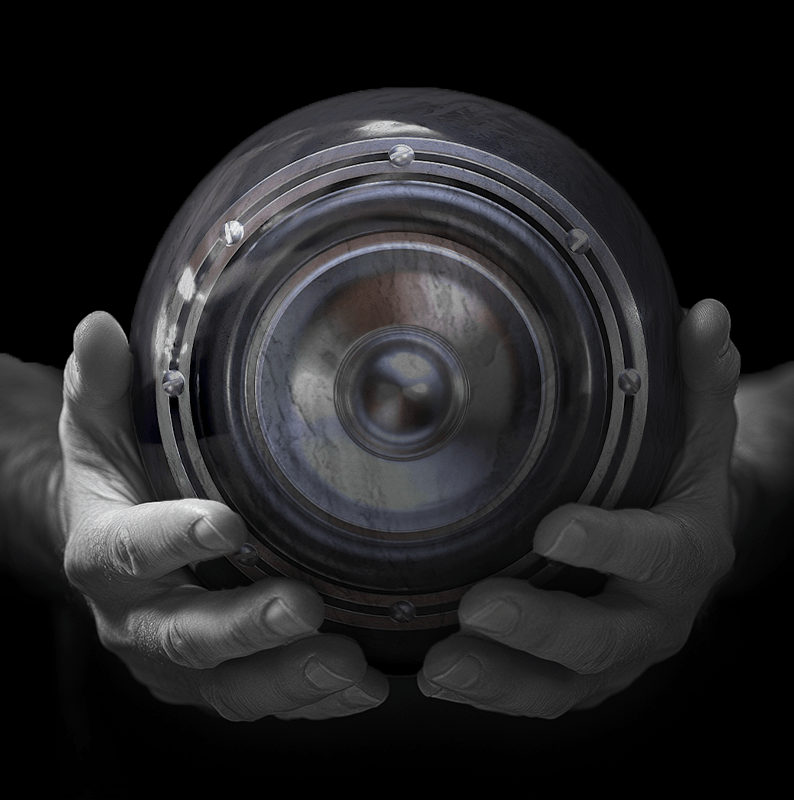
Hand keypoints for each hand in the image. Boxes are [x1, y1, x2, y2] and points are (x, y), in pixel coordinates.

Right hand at [58, 311, 387, 720]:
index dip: (172, 537)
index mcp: (105, 553)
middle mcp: (136, 619)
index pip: (129, 549)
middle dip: (245, 626)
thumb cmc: (117, 483)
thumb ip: (98, 387)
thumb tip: (97, 325)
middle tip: (304, 607)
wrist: (112, 553)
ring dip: (288, 679)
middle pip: (183, 635)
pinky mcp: (215, 681)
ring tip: (348, 666)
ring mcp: (176, 661)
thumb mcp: (98, 432)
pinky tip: (362, 686)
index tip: (226, 522)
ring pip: (227, 686)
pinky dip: (311, 701)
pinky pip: (258, 699)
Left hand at [417, 298, 739, 715]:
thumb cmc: (681, 478)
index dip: (608, 545)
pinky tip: (437, 675)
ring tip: (441, 666)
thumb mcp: (700, 428)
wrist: (689, 543)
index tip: (552, 529)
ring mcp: (614, 654)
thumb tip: (707, 313)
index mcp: (686, 552)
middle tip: (478, 606)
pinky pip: (536, 693)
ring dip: (500, 679)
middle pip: (601, 637)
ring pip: (561, 684)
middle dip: (540, 626)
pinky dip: (490, 691)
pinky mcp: (579, 674)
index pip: (654, 552)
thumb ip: (701, 378)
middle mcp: (653, 616)